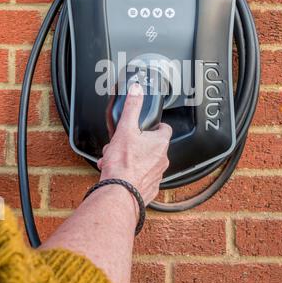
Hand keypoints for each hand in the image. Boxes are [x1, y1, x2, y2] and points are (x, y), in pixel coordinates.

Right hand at [98, 83, 171, 205]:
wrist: (119, 193)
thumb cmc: (123, 164)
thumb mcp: (125, 128)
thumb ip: (132, 107)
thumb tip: (136, 89)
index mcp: (160, 143)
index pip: (164, 129)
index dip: (155, 126)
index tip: (148, 127)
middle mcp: (162, 160)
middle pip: (152, 147)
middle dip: (137, 145)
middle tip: (124, 146)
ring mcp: (156, 176)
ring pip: (145, 163)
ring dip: (133, 161)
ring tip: (117, 161)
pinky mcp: (149, 189)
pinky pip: (142, 179)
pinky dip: (132, 176)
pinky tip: (119, 174)